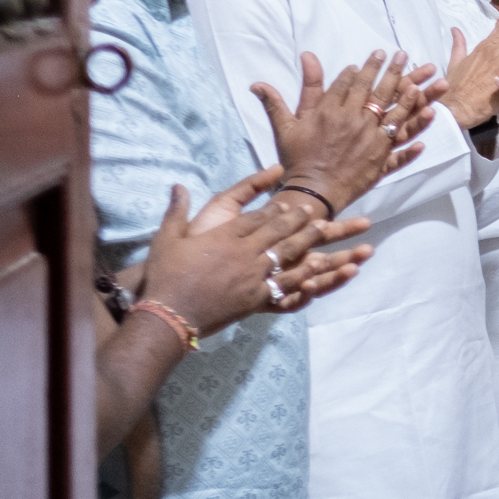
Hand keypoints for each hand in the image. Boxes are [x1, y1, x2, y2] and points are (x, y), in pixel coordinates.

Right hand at [130, 176, 375, 339]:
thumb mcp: (168, 237)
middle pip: (281, 234)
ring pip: (289, 257)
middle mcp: (245, 253)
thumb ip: (177, 210)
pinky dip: (304, 282)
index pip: (259, 218)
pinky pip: (284, 288)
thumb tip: (179, 185)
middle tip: (326, 217)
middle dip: (305, 224)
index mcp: (226, 236)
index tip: (296, 204)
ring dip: (312, 247)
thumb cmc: (165, 275)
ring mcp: (252, 277)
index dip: (280, 211)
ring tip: (333, 245)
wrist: (168, 314)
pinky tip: (320, 279)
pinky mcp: (254, 299)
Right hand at [257, 49, 431, 214]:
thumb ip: (277, 102)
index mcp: (331, 111)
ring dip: (411, 92)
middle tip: (401, 54)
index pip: (349, 83)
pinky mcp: (380, 158)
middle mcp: (353, 120)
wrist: (310, 193)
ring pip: (394, 110)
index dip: (362, 69)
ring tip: (424, 76)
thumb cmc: (296, 161)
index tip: (375, 55)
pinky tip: (432, 118)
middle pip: (374, 90)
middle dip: (389, 70)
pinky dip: (417, 131)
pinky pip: (403, 141)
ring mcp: (370, 139)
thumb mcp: (285, 127)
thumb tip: (258, 83)